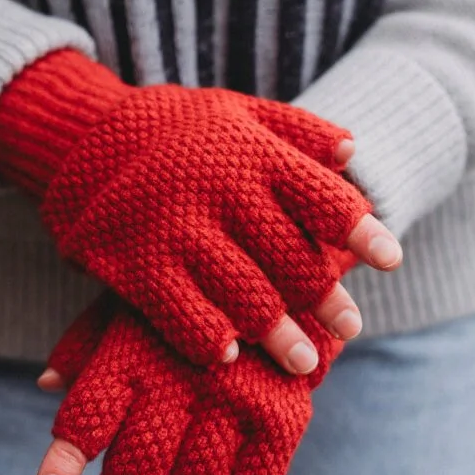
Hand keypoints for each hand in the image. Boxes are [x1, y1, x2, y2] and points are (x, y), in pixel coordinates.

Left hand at [33, 294, 345, 474]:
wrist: (286, 242)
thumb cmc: (195, 275)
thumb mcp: (138, 293)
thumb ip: (89, 340)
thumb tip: (46, 384)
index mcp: (136, 348)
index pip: (88, 416)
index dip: (64, 462)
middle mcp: (182, 378)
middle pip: (137, 464)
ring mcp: (235, 397)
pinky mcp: (285, 408)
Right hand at [41, 84, 398, 368]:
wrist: (84, 136)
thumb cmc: (178, 129)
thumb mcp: (237, 110)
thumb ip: (297, 130)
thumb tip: (354, 150)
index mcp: (254, 152)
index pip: (324, 197)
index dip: (362, 232)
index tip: (390, 261)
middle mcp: (221, 190)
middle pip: (292, 259)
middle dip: (327, 299)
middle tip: (350, 328)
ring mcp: (177, 229)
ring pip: (246, 297)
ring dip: (280, 337)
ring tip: (305, 363)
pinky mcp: (135, 262)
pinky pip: (182, 315)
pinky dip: (210, 339)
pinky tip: (228, 355)